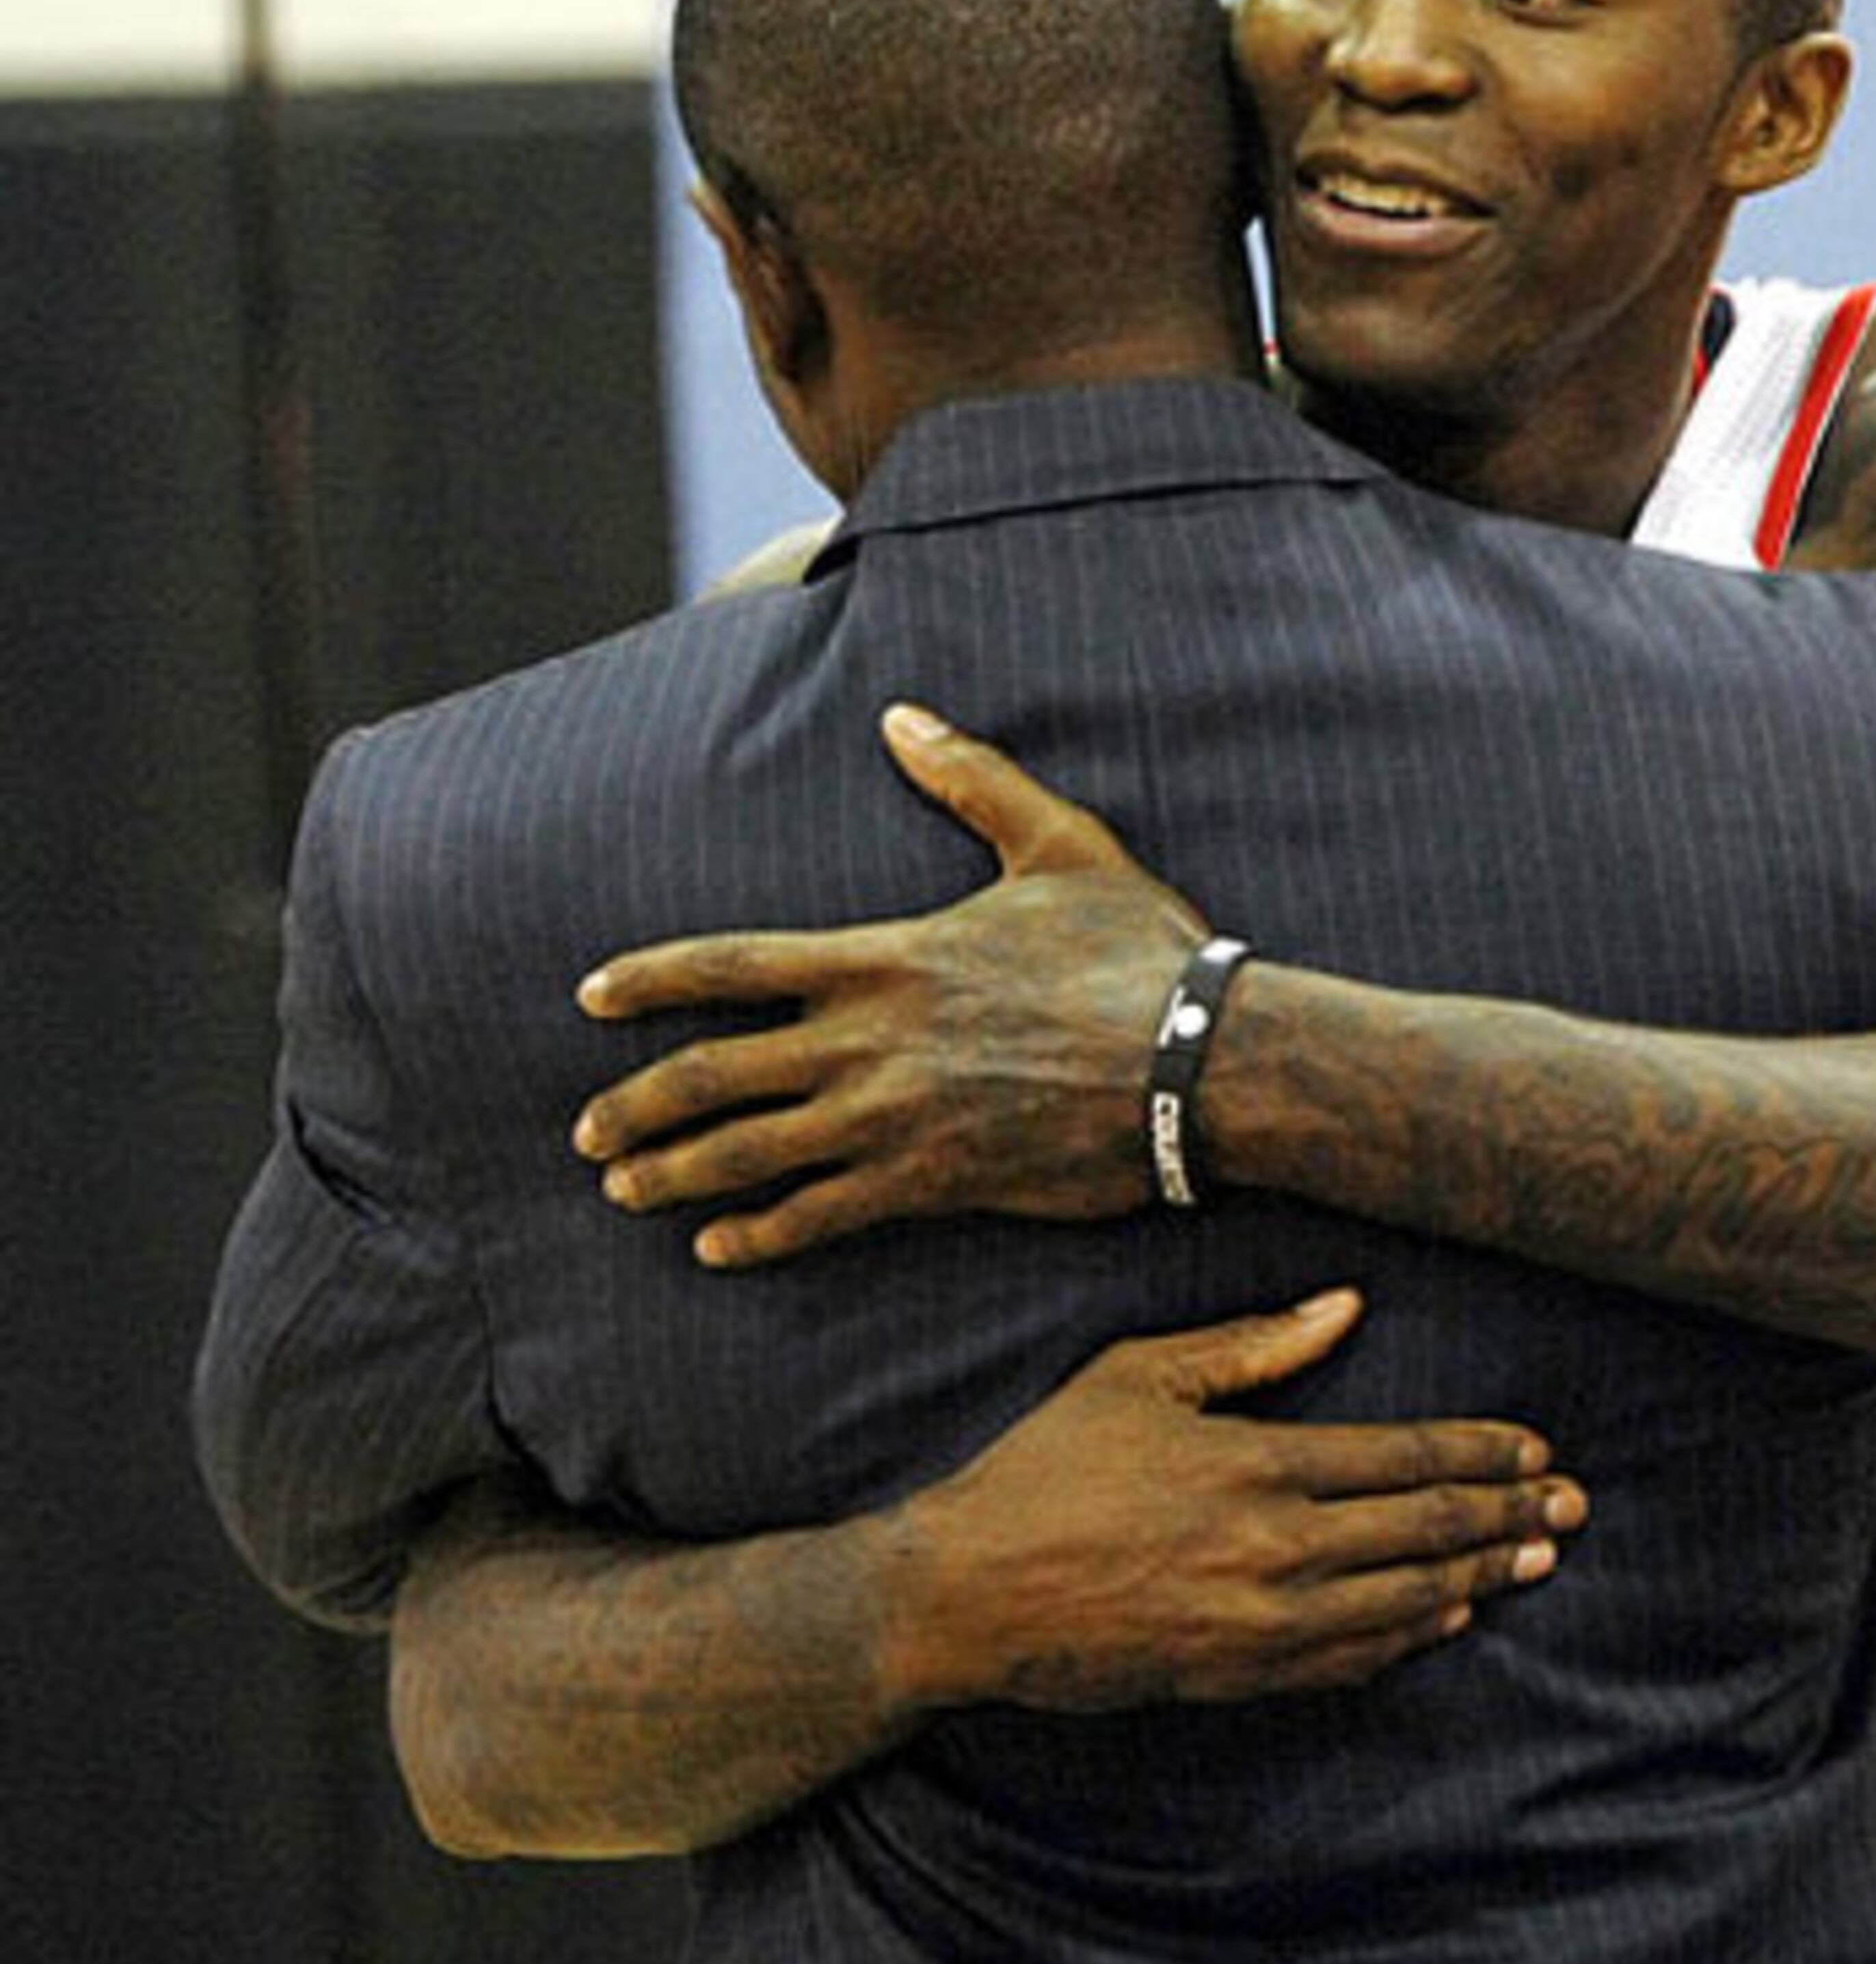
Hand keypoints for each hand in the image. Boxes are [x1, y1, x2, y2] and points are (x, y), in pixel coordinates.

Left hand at [574, 704, 1212, 1264]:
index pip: (733, 965)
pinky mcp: (932, 1182)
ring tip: (625, 1191)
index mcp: (886, 956)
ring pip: (748, 1154)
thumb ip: (972, 779)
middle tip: (588, 1133)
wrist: (1199, 1061)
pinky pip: (819, 1217)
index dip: (651, 979)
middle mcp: (869, 1041)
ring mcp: (893, 1119)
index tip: (589, 997)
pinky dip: (760, 1235)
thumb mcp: (1059, 844)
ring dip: (674, 1175)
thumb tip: (902, 714)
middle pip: (712, 1075)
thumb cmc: (1137, 951)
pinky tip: (720, 1248)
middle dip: (635, 1106)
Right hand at [885, 1289, 1589, 1710]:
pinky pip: (1349, 1660)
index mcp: (1257, 1465)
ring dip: (1478, 1577)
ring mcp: (1259, 1625)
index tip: (1533, 1444)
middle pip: (1424, 1531)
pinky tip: (1446, 1617)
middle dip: (1508, 1514)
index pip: (1404, 1458)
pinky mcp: (1234, 1675)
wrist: (969, 1594)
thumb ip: (1252, 1345)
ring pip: (1402, 1601)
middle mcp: (1275, 1550)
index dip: (1479, 1451)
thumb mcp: (1139, 1375)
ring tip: (1536, 1557)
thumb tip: (1346, 1305)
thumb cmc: (1046, 1467)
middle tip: (1575, 1504)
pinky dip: (1409, 1636)